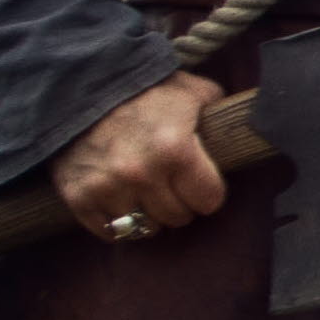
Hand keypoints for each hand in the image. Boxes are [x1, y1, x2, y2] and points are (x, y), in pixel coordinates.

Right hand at [48, 73, 226, 246]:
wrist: (79, 86)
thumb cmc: (143, 89)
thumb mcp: (190, 92)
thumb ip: (217, 114)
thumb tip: (241, 128)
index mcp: (175, 149)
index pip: (209, 200)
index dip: (207, 191)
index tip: (199, 181)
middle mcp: (141, 174)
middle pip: (178, 217)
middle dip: (180, 203)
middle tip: (171, 184)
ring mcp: (107, 188)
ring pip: (145, 229)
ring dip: (149, 214)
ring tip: (146, 193)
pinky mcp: (78, 197)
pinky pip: (109, 232)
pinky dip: (117, 223)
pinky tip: (121, 202)